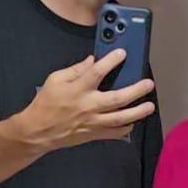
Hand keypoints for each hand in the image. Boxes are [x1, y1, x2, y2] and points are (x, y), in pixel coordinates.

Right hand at [19, 53, 155, 150]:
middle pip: (117, 98)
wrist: (38, 131)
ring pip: (120, 118)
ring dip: (137, 112)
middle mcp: (88, 106)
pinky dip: (126, 128)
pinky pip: (114, 133)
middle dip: (136, 90)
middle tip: (148, 84)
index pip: (97, 72)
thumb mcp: (54, 79)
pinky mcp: (93, 134)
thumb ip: (75, 69)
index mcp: (78, 89)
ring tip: (150, 106)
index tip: (122, 53)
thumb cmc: (46, 103)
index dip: (111, 61)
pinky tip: (133, 122)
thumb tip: (92, 61)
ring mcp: (93, 122)